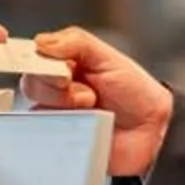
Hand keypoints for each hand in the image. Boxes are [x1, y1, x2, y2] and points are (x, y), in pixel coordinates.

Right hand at [25, 26, 174, 176]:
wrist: (153, 130)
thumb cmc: (135, 93)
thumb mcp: (108, 57)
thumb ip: (76, 42)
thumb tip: (41, 42)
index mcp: (65, 65)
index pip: (35, 58)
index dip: (39, 62)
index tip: (62, 71)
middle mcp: (56, 90)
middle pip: (31, 84)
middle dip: (57, 87)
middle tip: (87, 94)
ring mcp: (57, 117)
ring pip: (35, 110)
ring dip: (64, 108)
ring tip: (92, 109)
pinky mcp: (60, 142)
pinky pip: (44, 136)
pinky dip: (59, 130)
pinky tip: (83, 127)